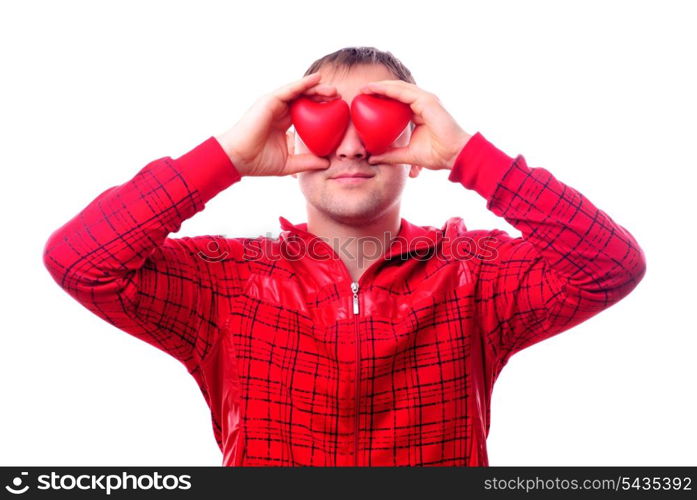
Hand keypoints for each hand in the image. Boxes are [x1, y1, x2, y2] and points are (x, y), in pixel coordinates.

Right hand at [215, 73, 338, 176]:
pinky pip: (290, 89)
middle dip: (322, 96)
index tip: (338, 112)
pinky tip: (317, 79)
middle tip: (339, 98)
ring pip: (299, 92)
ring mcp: (274, 105)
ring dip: (317, 88)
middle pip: (305, 99)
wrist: (238, 159)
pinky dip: (303, 83)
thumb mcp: (289, 163)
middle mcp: (279, 112)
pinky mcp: (269, 101)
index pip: (306, 112)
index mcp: (283, 123)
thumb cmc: (258, 162)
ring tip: (333, 90)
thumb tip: (326, 163)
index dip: (321, 110)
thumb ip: (307, 162)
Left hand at [360, 80, 472, 169]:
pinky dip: (388, 89)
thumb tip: (372, 158)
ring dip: (381, 86)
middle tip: (361, 91)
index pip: (398, 101)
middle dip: (379, 89)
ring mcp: (426, 100)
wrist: (453, 156)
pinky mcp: (427, 101)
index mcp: (419, 113)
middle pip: (397, 91)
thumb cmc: (437, 155)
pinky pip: (404, 92)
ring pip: (399, 88)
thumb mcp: (407, 155)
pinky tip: (375, 88)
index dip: (382, 98)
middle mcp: (423, 103)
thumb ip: (390, 155)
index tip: (364, 101)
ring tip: (365, 87)